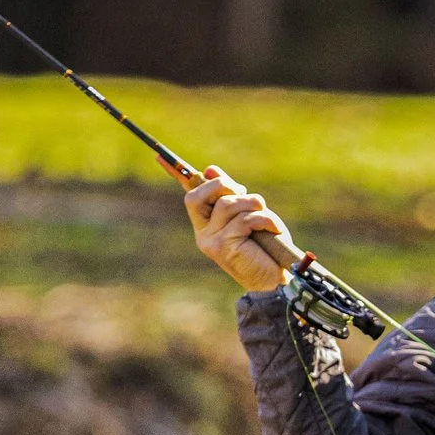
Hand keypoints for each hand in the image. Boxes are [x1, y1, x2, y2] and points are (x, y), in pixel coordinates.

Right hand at [185, 166, 294, 292]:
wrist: (274, 279)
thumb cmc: (263, 245)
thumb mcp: (247, 214)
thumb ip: (231, 194)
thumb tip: (210, 169)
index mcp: (205, 223)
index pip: (189, 195)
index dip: (175, 175)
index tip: (159, 155)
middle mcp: (203, 232)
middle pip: (197, 195)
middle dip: (224, 185)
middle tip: (244, 193)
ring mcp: (210, 240)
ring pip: (227, 204)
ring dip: (253, 203)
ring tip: (265, 216)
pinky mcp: (223, 247)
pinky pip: (244, 219)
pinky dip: (265, 219)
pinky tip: (272, 229)